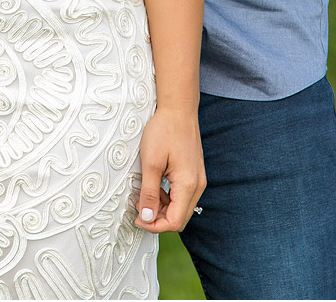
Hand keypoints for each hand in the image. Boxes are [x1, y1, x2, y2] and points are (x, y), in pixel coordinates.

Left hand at [135, 106, 205, 232]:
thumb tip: (147, 218)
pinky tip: (155, 185)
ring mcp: (198, 180)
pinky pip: (182, 195)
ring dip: (162, 207)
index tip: (137, 217)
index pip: (175, 222)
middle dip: (158, 218)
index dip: (154, 225)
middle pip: (179, 218)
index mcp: (188, 185)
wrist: (178, 109)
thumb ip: (149, 193)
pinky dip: (168, 197)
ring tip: (144, 194)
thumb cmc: (164, 131)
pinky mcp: (194, 174)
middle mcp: (198, 185)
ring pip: (181, 207)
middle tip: (139, 206)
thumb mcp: (151, 162)